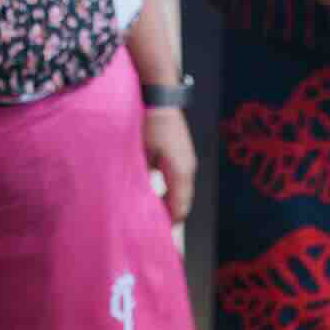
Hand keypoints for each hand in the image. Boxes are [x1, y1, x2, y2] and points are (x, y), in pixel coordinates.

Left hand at [143, 107, 196, 225]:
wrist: (159, 94)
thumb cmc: (149, 121)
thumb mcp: (142, 153)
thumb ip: (144, 179)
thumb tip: (141, 201)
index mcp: (180, 172)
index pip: (179, 209)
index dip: (169, 224)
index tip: (157, 235)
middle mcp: (188, 169)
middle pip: (182, 203)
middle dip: (170, 216)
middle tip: (156, 229)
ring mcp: (188, 161)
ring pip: (182, 192)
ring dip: (170, 204)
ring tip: (157, 214)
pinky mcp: (184, 154)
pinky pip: (180, 181)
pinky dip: (171, 191)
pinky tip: (159, 194)